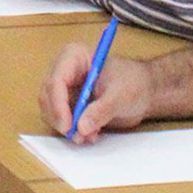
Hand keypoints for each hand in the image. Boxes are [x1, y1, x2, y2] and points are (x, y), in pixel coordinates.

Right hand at [39, 43, 153, 141]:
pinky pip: (60, 120)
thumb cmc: (135, 82)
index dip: (58, 104)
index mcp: (74, 57)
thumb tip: (81, 127)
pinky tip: (90, 134)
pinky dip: (72, 130)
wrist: (145, 91)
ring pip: (50, 111)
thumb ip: (102, 110)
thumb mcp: (121, 95)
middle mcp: (65, 71)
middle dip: (60, 118)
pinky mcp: (68, 104)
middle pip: (48, 96)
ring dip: (66, 127)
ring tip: (89, 135)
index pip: (56, 80)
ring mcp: (65, 89)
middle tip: (77, 135)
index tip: (68, 125)